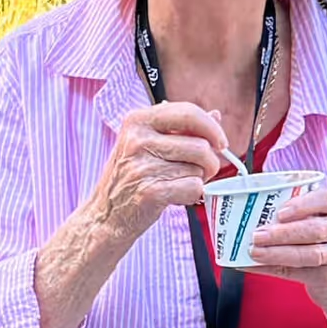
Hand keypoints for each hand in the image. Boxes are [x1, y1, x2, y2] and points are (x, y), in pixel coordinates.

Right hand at [77, 101, 228, 245]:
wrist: (105, 215)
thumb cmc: (129, 178)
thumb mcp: (147, 144)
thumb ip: (180, 129)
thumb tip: (215, 115)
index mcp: (137, 121)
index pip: (188, 112)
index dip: (212, 127)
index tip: (221, 142)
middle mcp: (137, 140)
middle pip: (200, 145)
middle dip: (210, 162)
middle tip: (200, 171)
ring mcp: (142, 166)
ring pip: (199, 169)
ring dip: (197, 180)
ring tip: (178, 183)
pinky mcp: (150, 191)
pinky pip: (193, 187)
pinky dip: (192, 195)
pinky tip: (175, 196)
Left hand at [245, 188, 326, 314]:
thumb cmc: (326, 240)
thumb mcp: (319, 219)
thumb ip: (294, 214)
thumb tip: (248, 213)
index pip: (326, 199)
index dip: (302, 206)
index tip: (279, 212)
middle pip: (314, 229)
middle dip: (282, 233)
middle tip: (257, 234)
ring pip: (309, 254)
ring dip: (277, 252)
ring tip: (254, 251)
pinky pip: (297, 272)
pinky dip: (271, 268)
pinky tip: (252, 264)